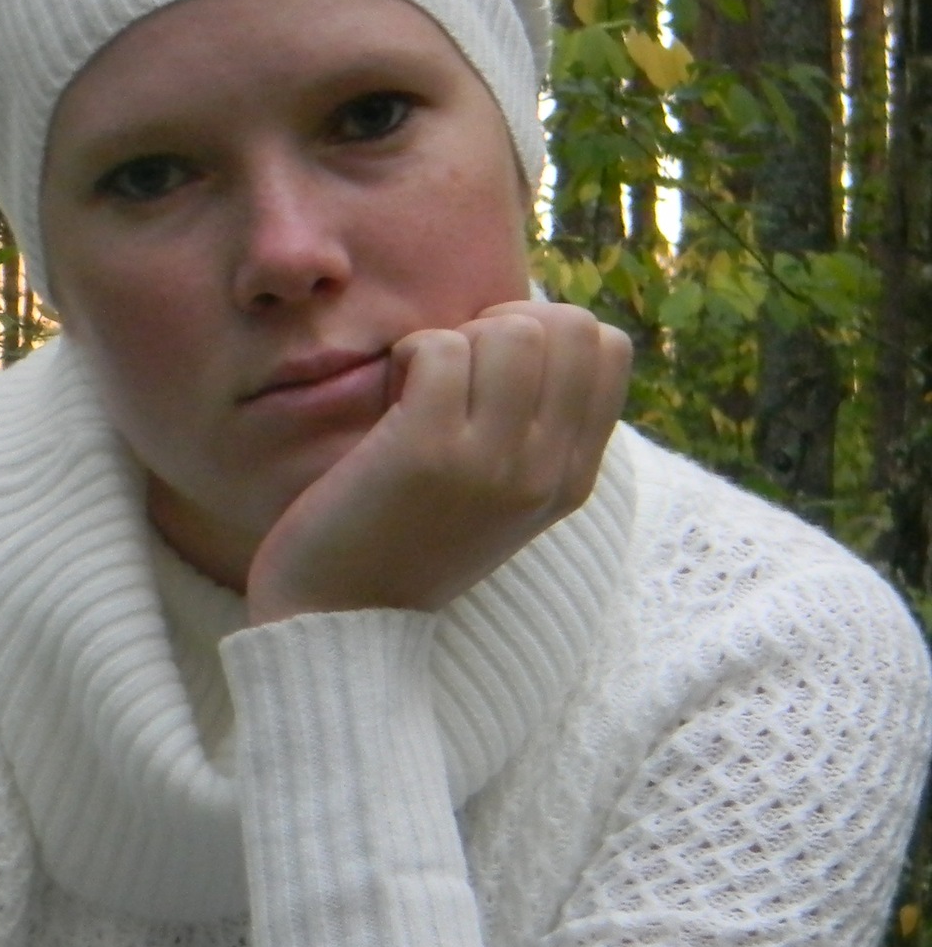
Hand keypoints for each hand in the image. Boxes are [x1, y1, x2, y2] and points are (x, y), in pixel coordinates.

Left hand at [243, 301, 632, 625]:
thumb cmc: (401, 541)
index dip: (546, 331)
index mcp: (571, 478)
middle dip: (503, 323)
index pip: (610, 350)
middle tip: (451, 371)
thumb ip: (531, 429)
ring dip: (452, 339)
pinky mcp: (427, 452)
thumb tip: (527, 329)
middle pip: (571, 327)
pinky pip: (440, 347)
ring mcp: (492, 462)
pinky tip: (388, 398)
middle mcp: (547, 470)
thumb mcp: (496, 496)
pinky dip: (408, 353)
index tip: (491, 368)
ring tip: (416, 388)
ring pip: (510, 331)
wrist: (336, 623)